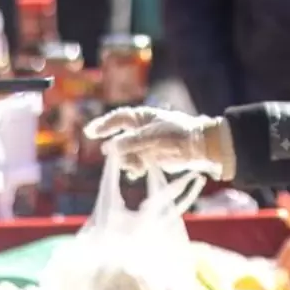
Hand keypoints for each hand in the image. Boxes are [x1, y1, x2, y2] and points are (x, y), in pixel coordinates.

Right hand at [84, 106, 234, 179]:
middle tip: (116, 157)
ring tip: (136, 166)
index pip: (118, 119)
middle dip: (117, 150)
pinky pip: (135, 163)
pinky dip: (134, 168)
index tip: (90, 132)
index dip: (104, 125)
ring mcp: (145, 144)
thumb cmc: (177, 134)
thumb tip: (108, 148)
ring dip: (127, 161)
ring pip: (126, 154)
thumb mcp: (152, 136)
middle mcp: (141, 130)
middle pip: (119, 139)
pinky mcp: (151, 158)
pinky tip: (138, 171)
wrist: (199, 147)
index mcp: (142, 118)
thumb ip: (130, 142)